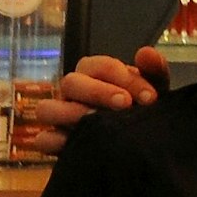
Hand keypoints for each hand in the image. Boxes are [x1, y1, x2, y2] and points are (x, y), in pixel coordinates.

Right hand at [30, 47, 169, 153]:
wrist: (142, 143)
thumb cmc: (141, 108)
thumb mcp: (153, 91)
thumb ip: (153, 71)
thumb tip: (146, 52)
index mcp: (95, 74)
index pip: (102, 66)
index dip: (126, 79)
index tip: (151, 97)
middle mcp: (73, 91)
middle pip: (70, 82)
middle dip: (98, 92)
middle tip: (125, 104)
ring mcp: (60, 116)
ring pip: (47, 108)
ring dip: (71, 114)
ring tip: (97, 123)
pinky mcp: (56, 142)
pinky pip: (42, 139)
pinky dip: (54, 141)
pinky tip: (72, 144)